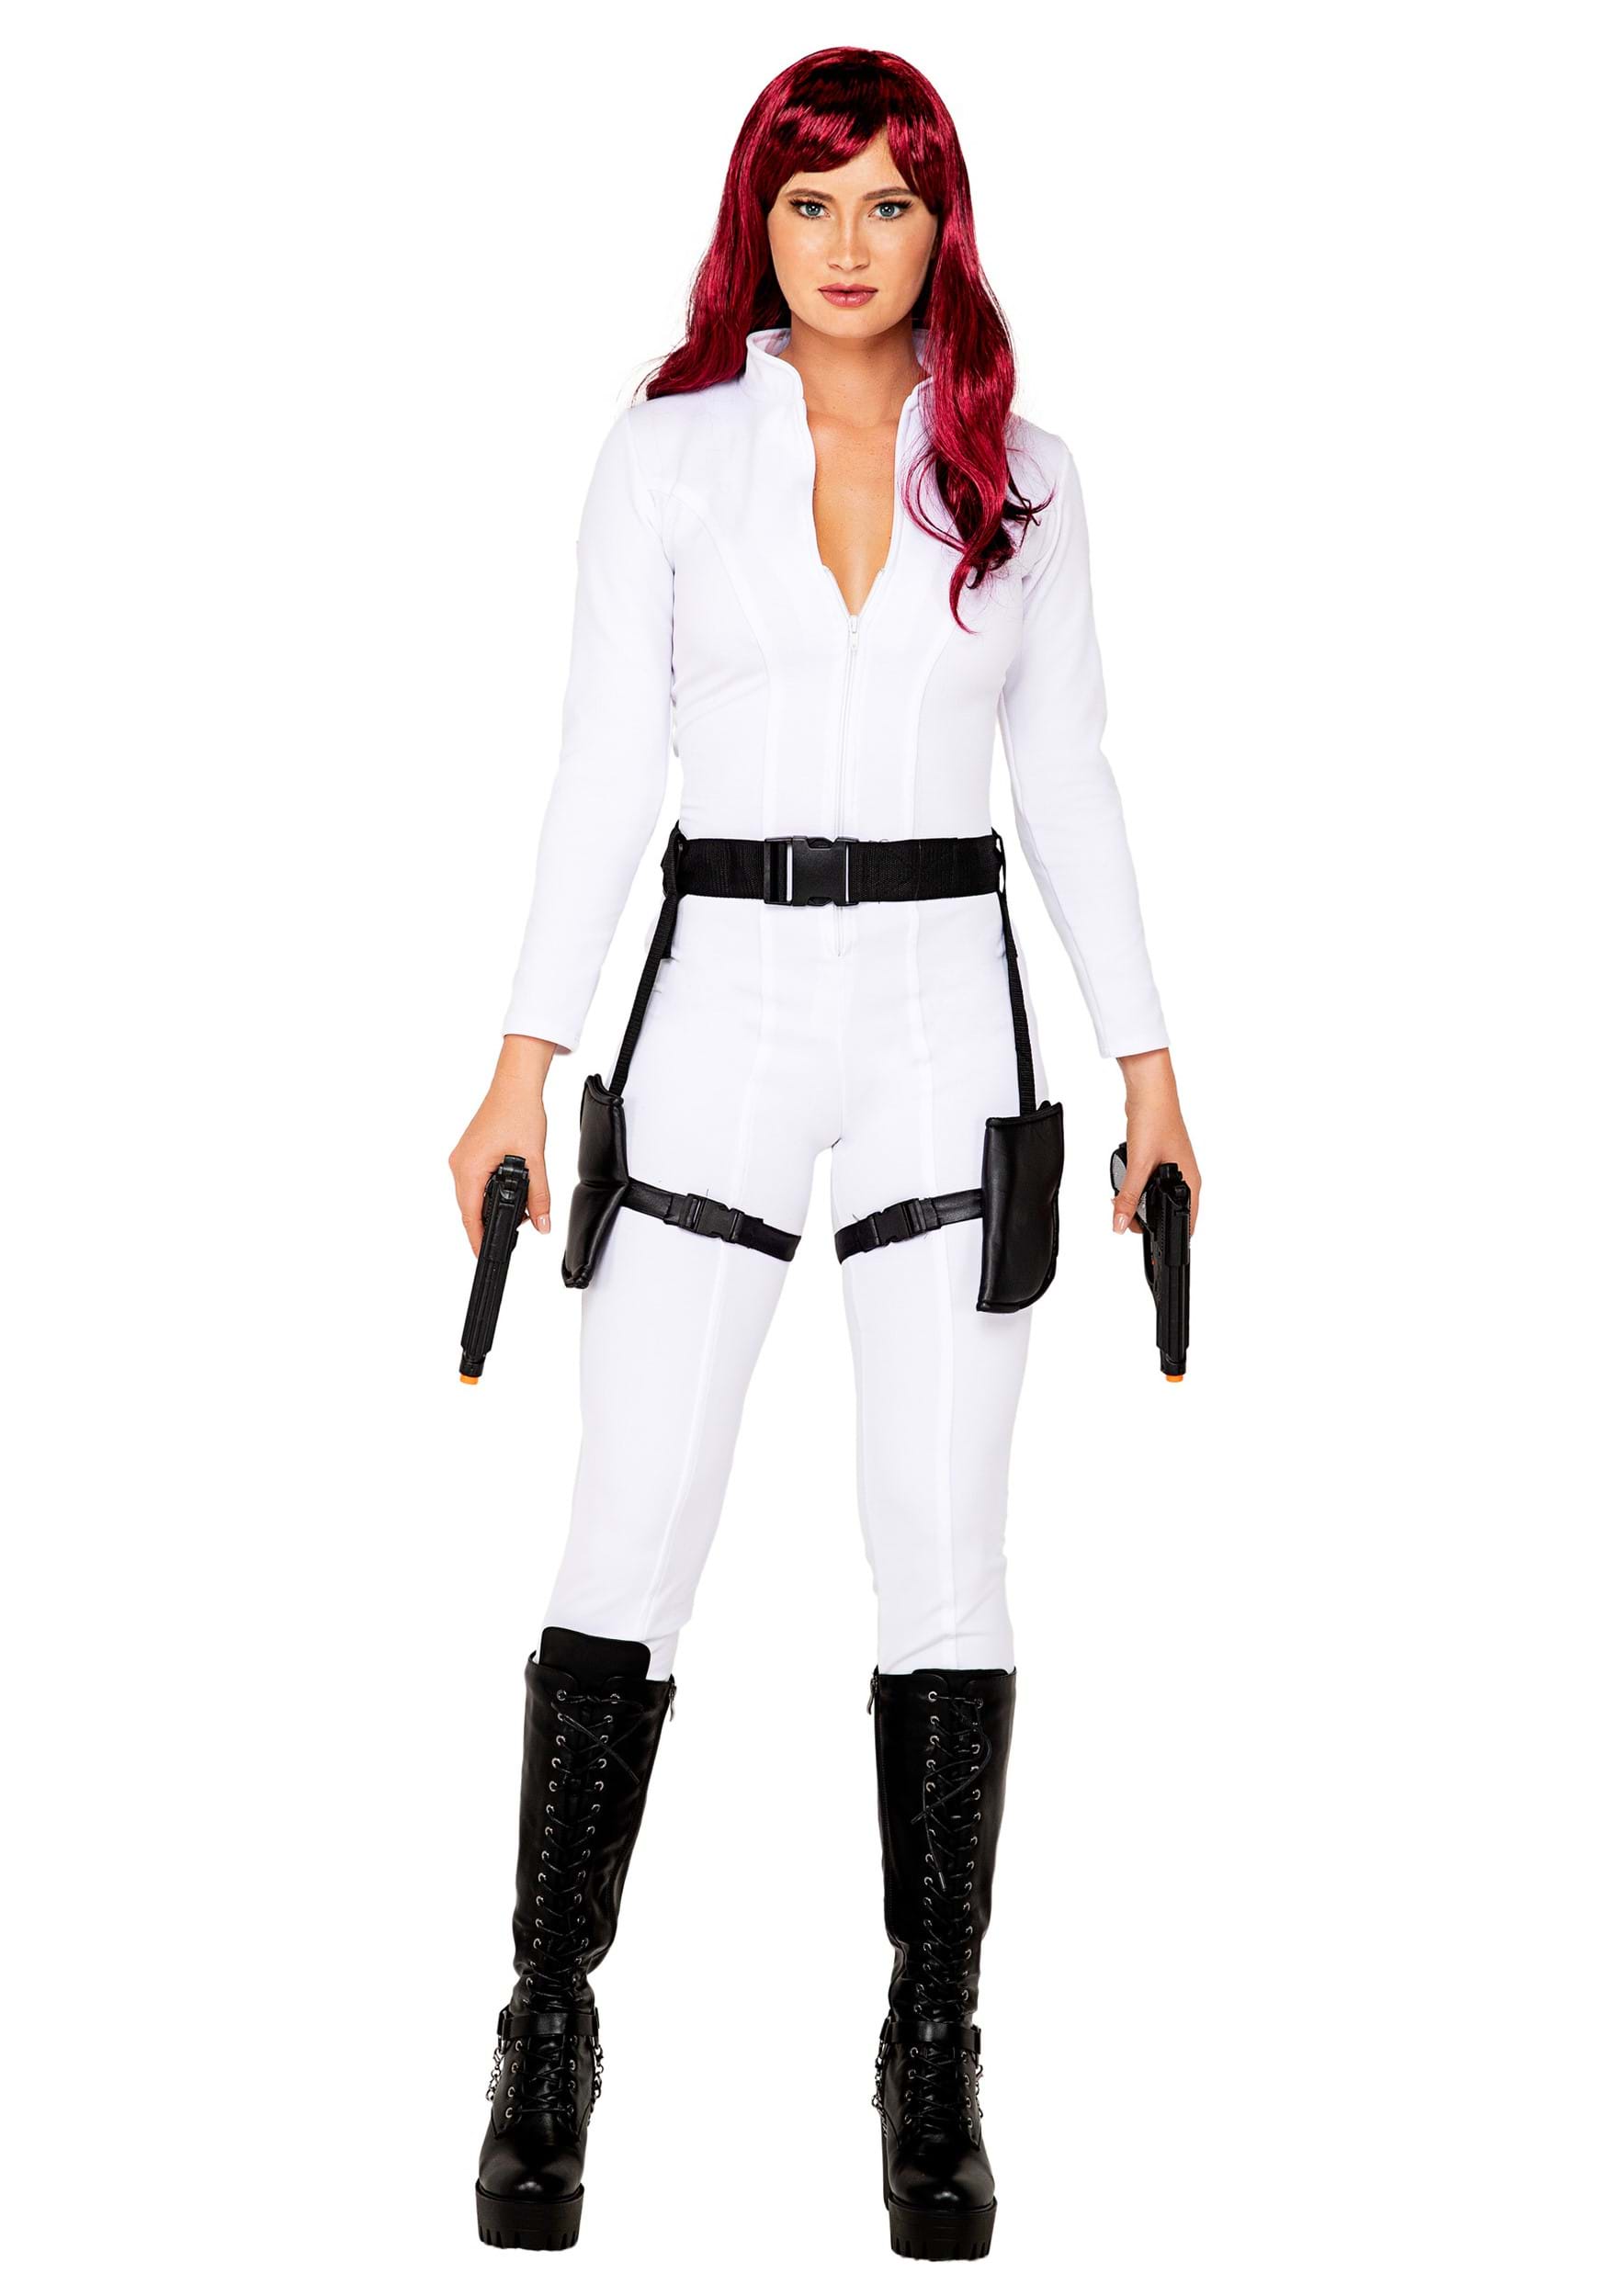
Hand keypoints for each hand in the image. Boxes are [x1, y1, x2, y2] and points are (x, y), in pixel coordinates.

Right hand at [449, 1035, 557, 1254]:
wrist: (515, 1085)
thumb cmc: (519, 1112)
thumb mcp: (534, 1159)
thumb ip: (539, 1195)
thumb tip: (543, 1223)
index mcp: (469, 1168)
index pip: (469, 1215)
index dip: (477, 1239)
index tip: (483, 1256)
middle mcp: (459, 1164)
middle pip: (469, 1207)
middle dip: (489, 1223)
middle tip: (512, 1236)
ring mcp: (462, 1158)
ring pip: (472, 1195)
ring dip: (490, 1206)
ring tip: (518, 1212)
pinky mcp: (469, 1153)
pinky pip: (474, 1181)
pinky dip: (489, 1191)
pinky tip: (507, 1192)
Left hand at [1112, 1047, 1200, 1238]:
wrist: (1149, 1091)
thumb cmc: (1155, 1121)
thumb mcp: (1140, 1165)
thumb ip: (1130, 1197)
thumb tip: (1119, 1224)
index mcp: (1191, 1182)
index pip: (1188, 1222)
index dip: (1171, 1238)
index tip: (1153, 1247)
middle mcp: (1186, 1177)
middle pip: (1168, 1212)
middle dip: (1145, 1217)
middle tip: (1123, 1214)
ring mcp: (1174, 1167)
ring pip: (1157, 1197)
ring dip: (1139, 1201)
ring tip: (1120, 1198)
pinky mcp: (1161, 1159)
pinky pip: (1150, 1182)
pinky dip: (1137, 1186)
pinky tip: (1124, 1181)